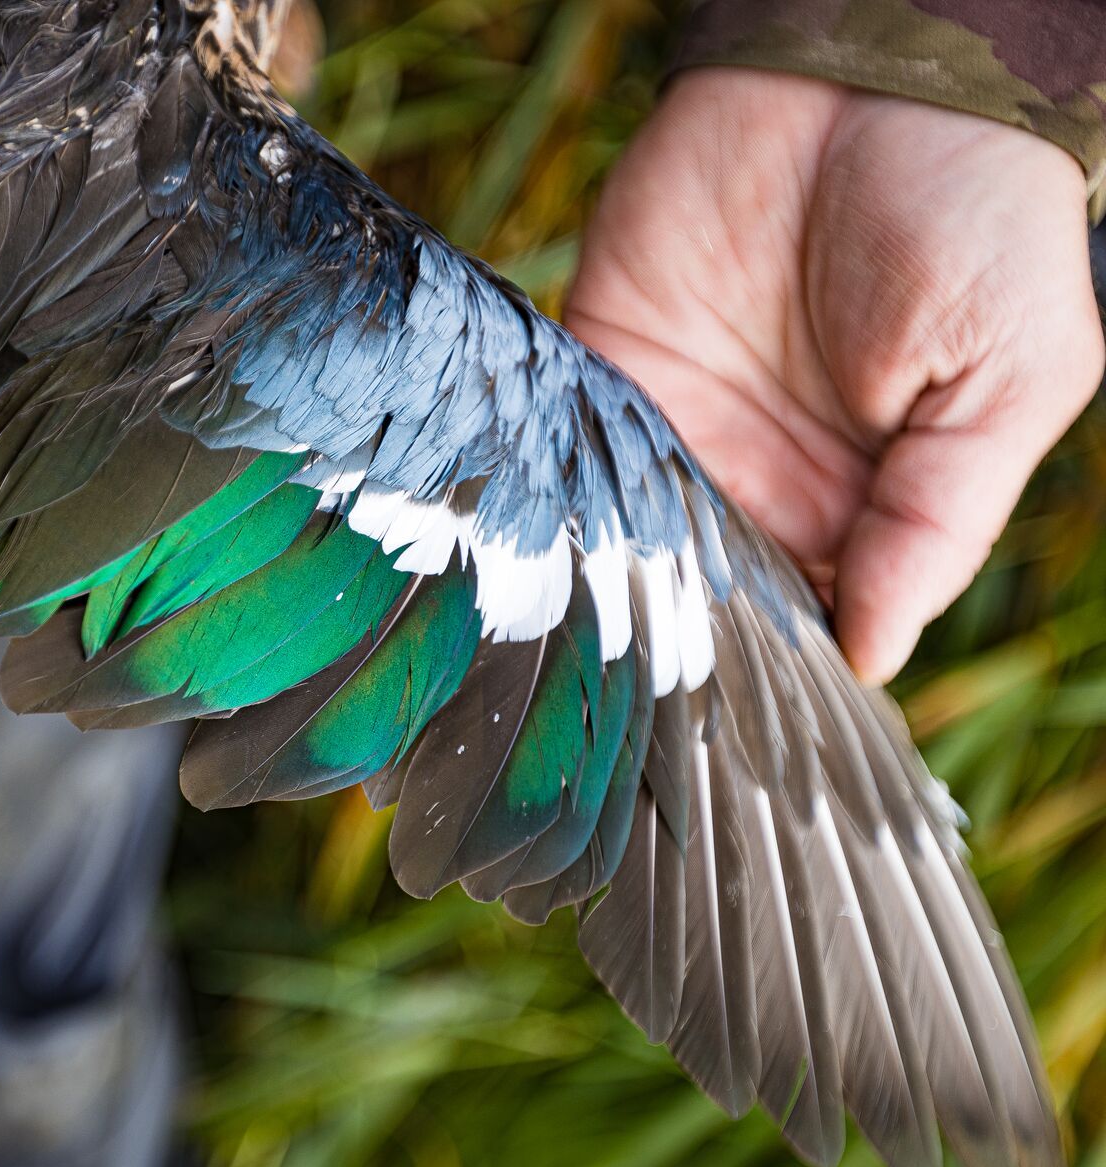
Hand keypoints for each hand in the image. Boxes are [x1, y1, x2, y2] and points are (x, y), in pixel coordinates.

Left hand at [566, 68, 1103, 683]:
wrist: (875, 74)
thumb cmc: (976, 218)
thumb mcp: (1008, 376)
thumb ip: (939, 519)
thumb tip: (876, 653)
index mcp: (861, 502)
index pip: (808, 620)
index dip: (776, 668)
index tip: (740, 719)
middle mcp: (759, 476)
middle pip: (699, 594)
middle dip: (671, 640)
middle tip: (641, 689)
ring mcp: (676, 421)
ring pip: (619, 540)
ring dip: (599, 579)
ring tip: (582, 630)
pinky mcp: (605, 358)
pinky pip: (560, 446)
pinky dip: (541, 489)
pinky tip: (532, 539)